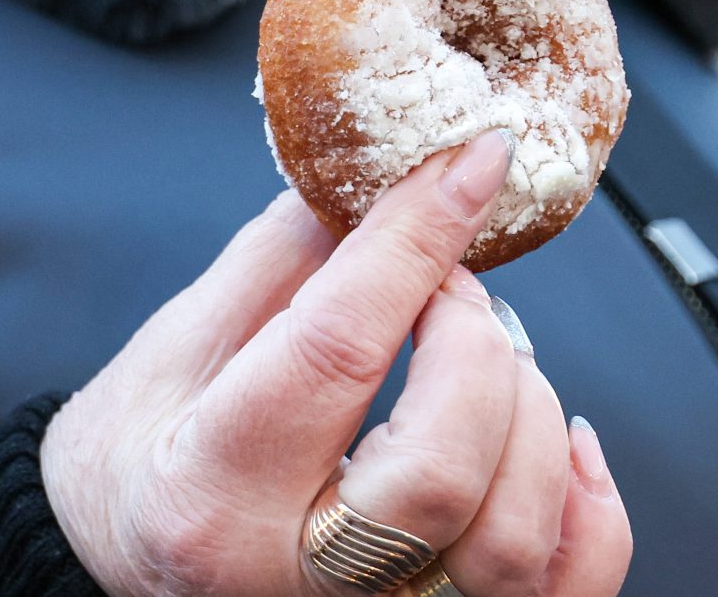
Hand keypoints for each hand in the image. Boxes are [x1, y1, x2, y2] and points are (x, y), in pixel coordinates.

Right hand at [40, 130, 631, 596]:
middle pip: (443, 468)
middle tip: (450, 293)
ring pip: (511, 539)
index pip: (339, 348)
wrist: (127, 551)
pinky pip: (565, 588)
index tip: (470, 164)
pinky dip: (591, 507)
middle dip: (475, 344)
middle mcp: (290, 574)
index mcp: (210, 490)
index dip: (417, 239)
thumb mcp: (180, 341)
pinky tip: (563, 438)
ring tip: (489, 364)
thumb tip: (385, 180)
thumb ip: (288, 258)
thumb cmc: (144, 452)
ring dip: (532, 416)